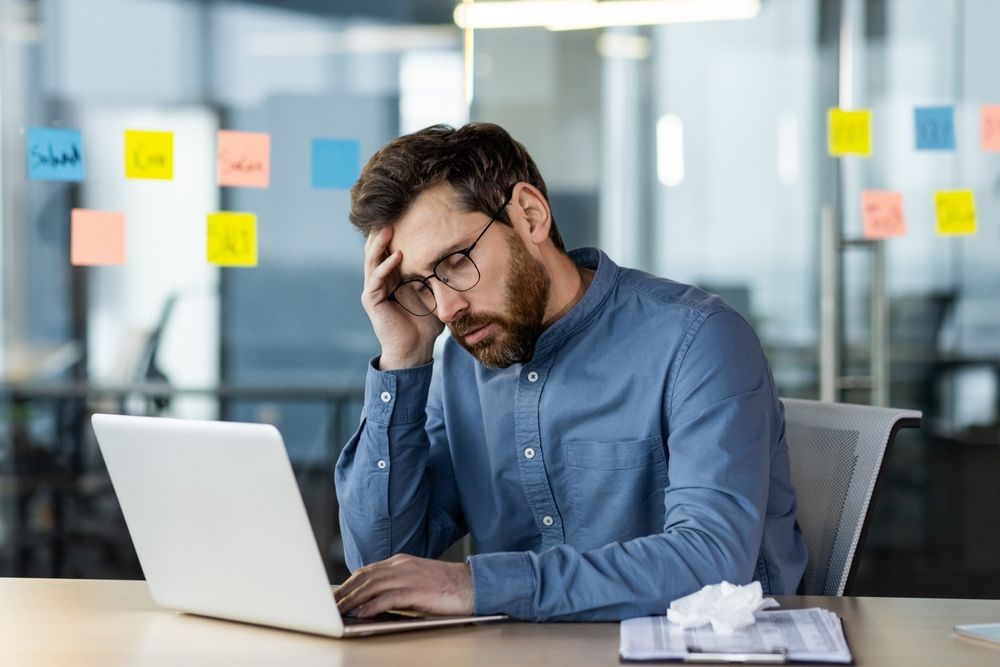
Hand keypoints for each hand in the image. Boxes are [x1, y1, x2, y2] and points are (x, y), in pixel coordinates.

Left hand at [335, 554, 473, 617]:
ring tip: (339, 611)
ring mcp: (409, 576)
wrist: (472, 584)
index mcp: (401, 561)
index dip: (348, 583)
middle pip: (364, 576)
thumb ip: (397, 584)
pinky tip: (361, 614)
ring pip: (371, 586)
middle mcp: (402, 565)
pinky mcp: (416, 590)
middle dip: (344, 591)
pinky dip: (371, 606)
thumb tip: (374, 601)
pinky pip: (387, 598)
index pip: (367, 570)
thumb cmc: (446, 586)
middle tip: (330, 605)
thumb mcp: (417, 579)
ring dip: (352, 600)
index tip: (335, 595)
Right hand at [361, 227, 443, 369]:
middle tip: (391, 214)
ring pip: (372, 261)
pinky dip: (385, 266)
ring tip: (388, 228)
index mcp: (392, 278)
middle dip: (381, 233)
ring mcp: (374, 290)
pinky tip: (397, 255)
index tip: (403, 216)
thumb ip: (440, 279)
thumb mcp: (435, 295)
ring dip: (379, 244)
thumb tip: (460, 259)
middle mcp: (380, 281)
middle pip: (376, 251)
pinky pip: (376, 279)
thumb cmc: (426, 324)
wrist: (415, 350)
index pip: (388, 250)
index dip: (393, 234)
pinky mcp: (372, 301)